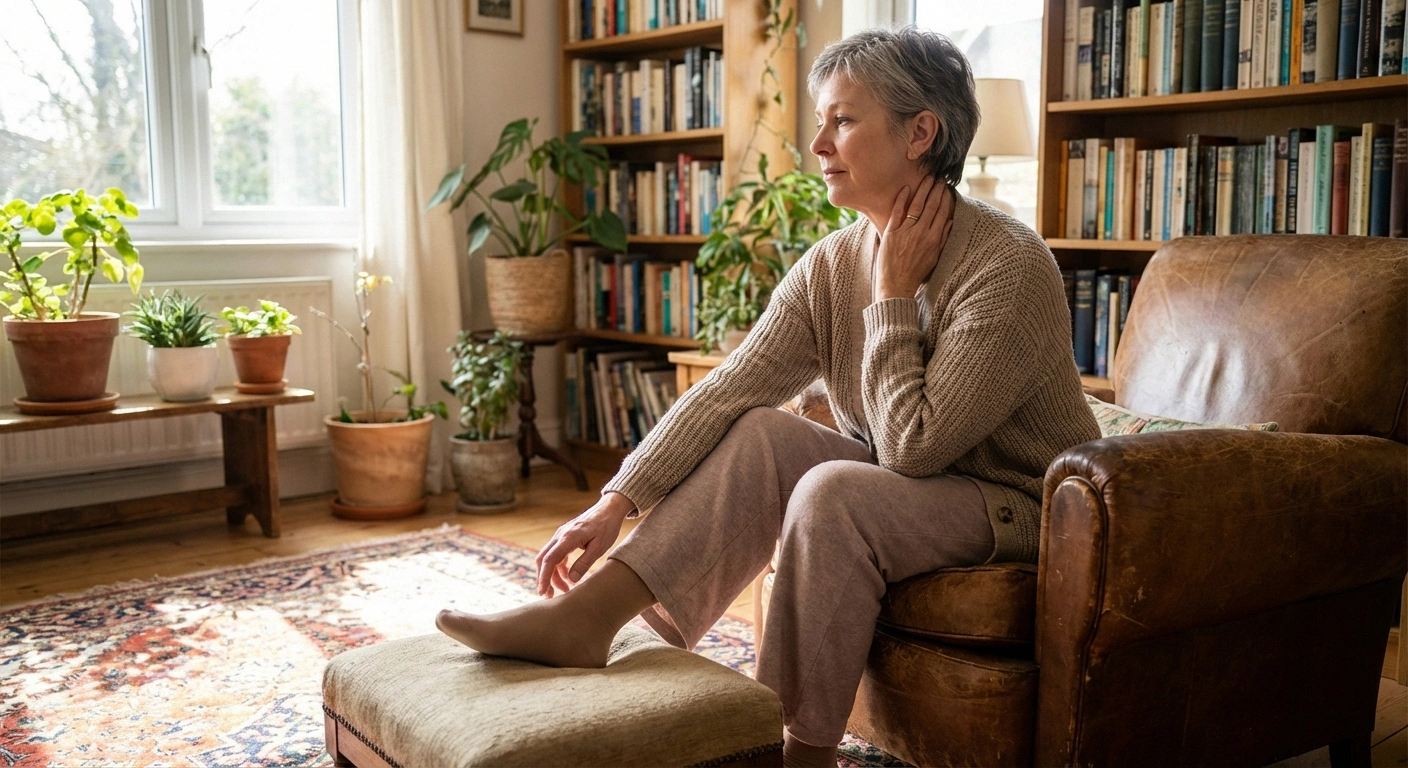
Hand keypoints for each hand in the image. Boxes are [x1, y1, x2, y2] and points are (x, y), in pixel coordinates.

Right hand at [535, 491, 633, 597]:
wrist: (609, 509)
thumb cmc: (606, 527)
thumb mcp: (599, 547)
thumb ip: (584, 563)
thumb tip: (571, 579)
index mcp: (568, 538)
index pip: (549, 560)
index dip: (544, 577)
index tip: (542, 591)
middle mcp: (560, 535)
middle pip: (544, 559)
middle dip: (544, 579)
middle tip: (549, 596)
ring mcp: (561, 535)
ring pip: (549, 558)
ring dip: (553, 575)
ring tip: (564, 589)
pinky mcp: (565, 537)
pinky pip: (556, 554)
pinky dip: (558, 567)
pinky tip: (567, 576)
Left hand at [873, 177, 954, 301]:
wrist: (897, 285)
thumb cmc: (916, 273)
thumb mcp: (935, 258)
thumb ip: (942, 239)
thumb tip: (949, 222)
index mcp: (934, 239)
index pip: (942, 213)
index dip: (945, 199)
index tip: (946, 188)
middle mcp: (921, 234)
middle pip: (931, 206)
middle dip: (936, 190)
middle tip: (939, 179)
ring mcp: (906, 233)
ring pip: (916, 206)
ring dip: (923, 190)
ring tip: (927, 179)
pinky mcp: (891, 234)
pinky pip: (897, 212)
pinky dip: (902, 199)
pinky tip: (906, 188)